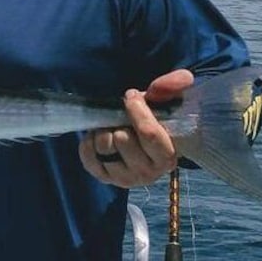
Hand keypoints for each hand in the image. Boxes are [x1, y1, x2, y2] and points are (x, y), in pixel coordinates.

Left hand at [79, 69, 193, 187]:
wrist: (141, 139)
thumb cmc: (155, 119)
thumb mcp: (168, 99)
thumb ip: (174, 86)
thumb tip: (170, 82)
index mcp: (168, 156)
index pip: (148, 134)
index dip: (137, 111)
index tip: (131, 96)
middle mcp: (148, 173)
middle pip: (122, 139)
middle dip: (119, 122)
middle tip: (123, 117)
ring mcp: (125, 179)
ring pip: (104, 147)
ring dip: (103, 131)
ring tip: (111, 127)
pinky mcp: (105, 178)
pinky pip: (87, 157)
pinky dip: (88, 143)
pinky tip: (98, 137)